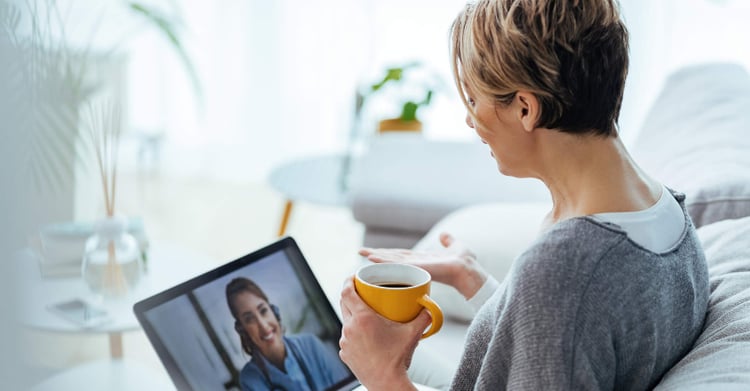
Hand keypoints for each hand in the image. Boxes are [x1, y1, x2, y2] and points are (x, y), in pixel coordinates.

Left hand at [339, 277, 424, 390]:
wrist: (386, 383)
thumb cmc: (398, 358)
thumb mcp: (412, 334)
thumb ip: (423, 317)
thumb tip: (430, 307)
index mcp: (363, 319)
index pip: (346, 292)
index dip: (347, 281)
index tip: (353, 276)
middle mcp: (350, 328)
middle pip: (343, 303)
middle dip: (350, 294)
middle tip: (360, 290)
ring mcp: (345, 342)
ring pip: (345, 321)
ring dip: (352, 314)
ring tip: (365, 314)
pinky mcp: (344, 353)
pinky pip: (347, 337)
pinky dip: (354, 332)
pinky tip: (365, 335)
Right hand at [359, 232, 487, 298]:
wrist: (468, 270)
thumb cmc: (465, 262)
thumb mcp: (455, 246)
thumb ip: (448, 241)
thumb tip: (444, 235)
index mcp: (423, 259)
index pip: (401, 255)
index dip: (388, 253)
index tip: (375, 251)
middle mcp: (416, 263)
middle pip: (392, 258)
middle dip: (376, 255)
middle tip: (360, 251)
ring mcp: (415, 266)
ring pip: (391, 261)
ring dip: (377, 257)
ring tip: (362, 253)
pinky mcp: (416, 267)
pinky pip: (397, 264)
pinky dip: (384, 261)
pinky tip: (372, 258)